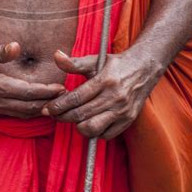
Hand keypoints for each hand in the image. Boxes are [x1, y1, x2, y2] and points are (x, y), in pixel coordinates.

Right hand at [0, 40, 65, 118]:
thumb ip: (0, 50)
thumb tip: (16, 47)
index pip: (26, 92)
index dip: (45, 91)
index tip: (61, 88)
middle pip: (27, 107)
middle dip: (47, 102)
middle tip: (65, 97)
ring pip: (21, 113)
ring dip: (38, 109)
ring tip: (55, 103)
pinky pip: (13, 113)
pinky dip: (27, 111)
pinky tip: (36, 106)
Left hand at [41, 48, 162, 139]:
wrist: (144, 68)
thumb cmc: (116, 64)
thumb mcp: (96, 60)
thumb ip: (74, 62)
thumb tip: (56, 55)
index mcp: (105, 80)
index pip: (76, 98)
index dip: (58, 105)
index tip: (47, 108)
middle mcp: (114, 97)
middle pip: (81, 114)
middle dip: (62, 117)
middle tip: (53, 114)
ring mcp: (122, 111)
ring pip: (93, 128)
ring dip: (78, 126)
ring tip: (71, 118)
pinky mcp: (128, 121)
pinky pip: (106, 135)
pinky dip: (94, 132)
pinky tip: (88, 122)